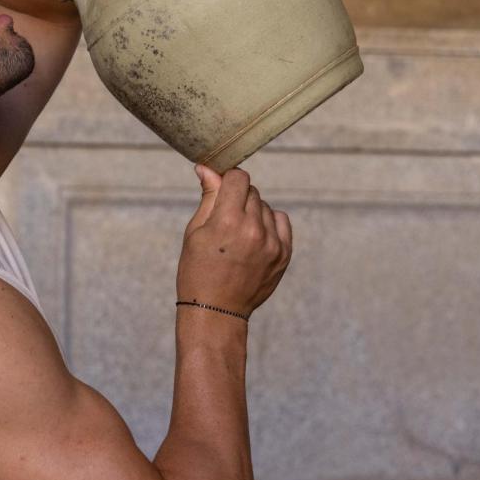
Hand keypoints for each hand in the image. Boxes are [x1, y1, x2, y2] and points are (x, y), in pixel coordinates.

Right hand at [176, 165, 292, 317]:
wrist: (216, 311)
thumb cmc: (197, 270)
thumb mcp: (195, 232)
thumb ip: (208, 197)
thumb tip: (207, 168)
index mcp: (227, 221)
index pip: (238, 178)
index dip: (227, 179)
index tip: (220, 188)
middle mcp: (254, 229)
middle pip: (252, 191)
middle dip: (238, 197)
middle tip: (224, 218)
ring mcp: (273, 243)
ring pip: (265, 206)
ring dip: (253, 211)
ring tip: (237, 234)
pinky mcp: (284, 254)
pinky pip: (281, 222)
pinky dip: (269, 223)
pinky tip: (254, 237)